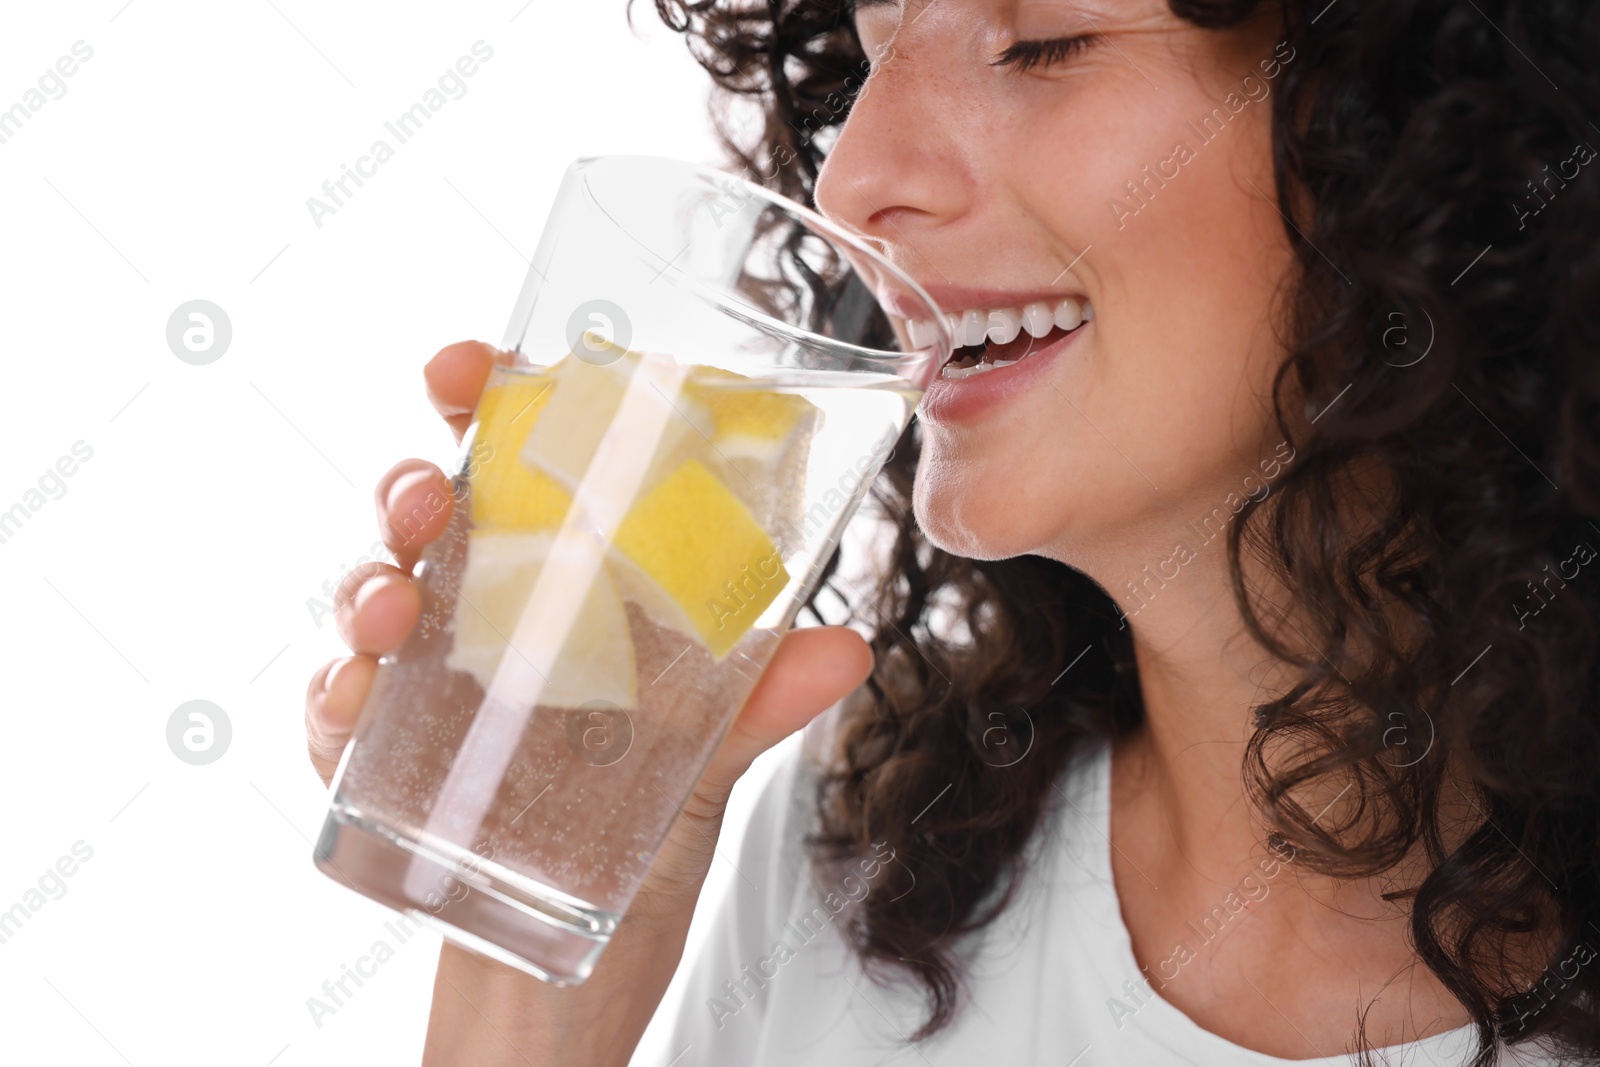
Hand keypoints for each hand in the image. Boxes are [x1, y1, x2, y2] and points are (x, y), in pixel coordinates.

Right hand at [303, 340, 872, 1064]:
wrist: (561, 988)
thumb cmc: (629, 852)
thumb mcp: (702, 774)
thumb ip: (754, 706)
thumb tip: (847, 647)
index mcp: (565, 596)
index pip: (524, 470)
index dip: (496, 405)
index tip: (484, 365)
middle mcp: (485, 625)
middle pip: (432, 515)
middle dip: (415, 478)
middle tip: (428, 488)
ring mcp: (424, 690)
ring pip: (371, 597)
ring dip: (367, 581)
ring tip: (392, 599)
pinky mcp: (376, 766)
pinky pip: (336, 716)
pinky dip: (335, 699)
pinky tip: (354, 701)